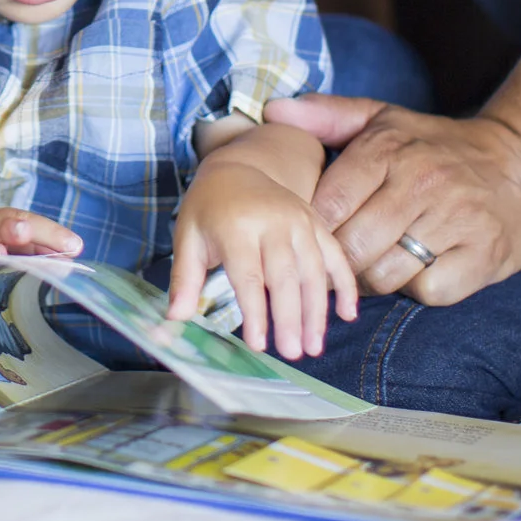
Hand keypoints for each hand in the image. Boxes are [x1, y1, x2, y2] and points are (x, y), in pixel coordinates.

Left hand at [168, 161, 354, 360]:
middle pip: (285, 275)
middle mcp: (273, 221)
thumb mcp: (187, 237)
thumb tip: (174, 320)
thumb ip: (184, 279)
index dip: (255, 312)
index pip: (248, 275)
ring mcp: (300, 221)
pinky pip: (336, 256)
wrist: (239, 167)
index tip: (258, 345)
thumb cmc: (209, 209)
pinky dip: (346, 285)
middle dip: (290, 317)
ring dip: (317, 311)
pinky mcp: (317, 223)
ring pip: (314, 270)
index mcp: (236, 225)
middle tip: (292, 353)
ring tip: (313, 346)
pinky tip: (347, 315)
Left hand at [265, 96, 520, 306]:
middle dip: (339, 261)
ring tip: (377, 263)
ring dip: (374, 279)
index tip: (314, 235)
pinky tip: (419, 268)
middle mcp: (421, 182)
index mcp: (388, 149)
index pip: (326, 206)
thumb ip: (327, 115)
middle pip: (351, 247)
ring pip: (385, 275)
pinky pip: (427, 290)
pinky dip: (417, 288)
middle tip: (343, 259)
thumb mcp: (385, 119)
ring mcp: (456, 220)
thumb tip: (273, 113)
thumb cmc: (438, 147)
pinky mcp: (483, 255)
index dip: (313, 229)